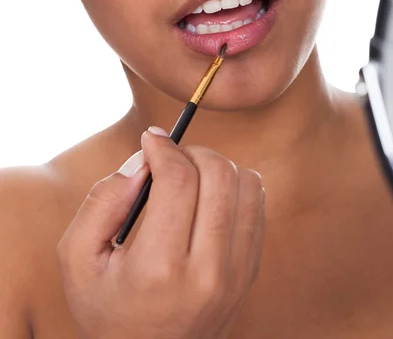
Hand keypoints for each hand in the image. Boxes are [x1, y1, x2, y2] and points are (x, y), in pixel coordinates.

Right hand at [57, 127, 265, 338]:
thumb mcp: (78, 260)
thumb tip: (142, 161)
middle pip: (218, 174)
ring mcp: (236, 273)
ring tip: (189, 178)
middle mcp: (207, 272)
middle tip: (168, 159)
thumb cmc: (109, 309)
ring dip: (215, 166)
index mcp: (158, 268)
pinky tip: (208, 197)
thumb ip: (101, 202)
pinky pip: (257, 203)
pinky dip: (234, 186)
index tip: (150, 139)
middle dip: (190, 151)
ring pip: (245, 183)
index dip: (163, 147)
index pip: (178, 179)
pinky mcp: (250, 271)